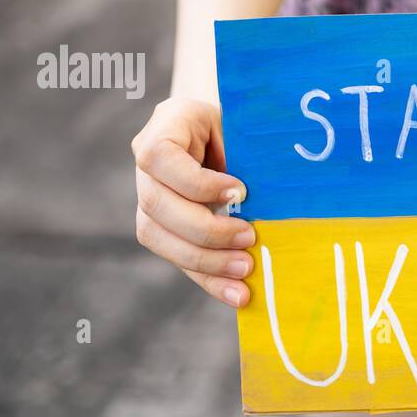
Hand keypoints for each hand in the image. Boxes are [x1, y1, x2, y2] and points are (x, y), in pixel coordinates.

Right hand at [131, 97, 255, 306]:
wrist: (236, 134)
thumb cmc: (249, 126)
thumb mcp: (251, 126)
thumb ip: (252, 154)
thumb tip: (267, 198)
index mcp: (169, 124)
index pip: (159, 157)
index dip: (196, 182)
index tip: (240, 193)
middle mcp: (149, 163)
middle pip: (155, 204)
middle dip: (205, 229)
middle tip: (250, 237)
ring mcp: (150, 195)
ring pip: (157, 236)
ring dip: (204, 260)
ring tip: (246, 269)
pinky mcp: (163, 227)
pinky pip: (176, 257)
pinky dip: (209, 279)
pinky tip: (237, 293)